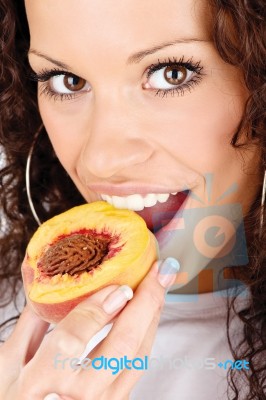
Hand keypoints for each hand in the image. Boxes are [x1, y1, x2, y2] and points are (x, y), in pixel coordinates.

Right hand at [0, 258, 178, 399]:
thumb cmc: (11, 399)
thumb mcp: (7, 364)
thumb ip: (30, 324)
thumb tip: (51, 284)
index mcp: (39, 383)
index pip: (73, 339)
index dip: (97, 308)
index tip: (118, 284)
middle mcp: (77, 398)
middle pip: (121, 349)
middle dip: (145, 304)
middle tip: (160, 271)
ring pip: (137, 358)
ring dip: (152, 317)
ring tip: (159, 285)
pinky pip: (137, 367)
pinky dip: (146, 335)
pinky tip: (148, 314)